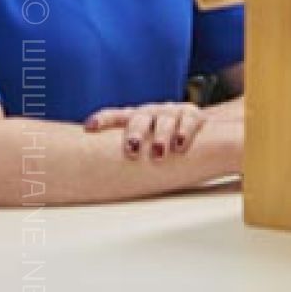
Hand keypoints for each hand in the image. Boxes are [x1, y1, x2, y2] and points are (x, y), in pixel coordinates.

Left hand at [84, 101, 206, 159]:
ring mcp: (172, 112)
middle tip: (132, 150)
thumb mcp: (145, 142)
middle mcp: (152, 112)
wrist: (201, 129)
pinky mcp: (193, 115)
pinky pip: (188, 120)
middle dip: (135, 133)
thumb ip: (126, 153)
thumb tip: (100, 179)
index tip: (90, 127)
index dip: (102, 120)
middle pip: (140, 118)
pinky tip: (180, 145)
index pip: (115, 115)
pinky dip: (184, 132)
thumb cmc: (164, 140)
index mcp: (136, 117)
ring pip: (164, 120)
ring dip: (161, 136)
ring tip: (158, 153)